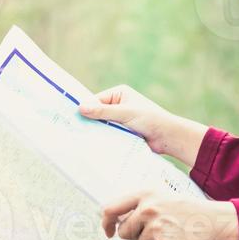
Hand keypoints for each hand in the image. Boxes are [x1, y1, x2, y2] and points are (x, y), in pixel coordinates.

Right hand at [77, 85, 206, 167]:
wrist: (167, 137)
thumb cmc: (150, 119)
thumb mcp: (125, 113)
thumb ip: (103, 112)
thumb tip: (80, 108)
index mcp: (119, 94)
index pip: (96, 100)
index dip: (85, 109)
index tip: (71, 118)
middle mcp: (118, 104)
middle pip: (97, 113)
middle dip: (88, 121)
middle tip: (71, 131)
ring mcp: (120, 119)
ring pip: (101, 125)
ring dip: (95, 131)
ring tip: (80, 140)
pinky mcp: (122, 132)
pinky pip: (108, 134)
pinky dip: (102, 138)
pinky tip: (93, 146)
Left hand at [100, 192, 238, 239]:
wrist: (215, 222)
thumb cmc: (188, 211)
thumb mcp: (162, 196)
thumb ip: (140, 204)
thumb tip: (114, 219)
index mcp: (145, 193)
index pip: (111, 208)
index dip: (106, 222)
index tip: (109, 231)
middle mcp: (148, 208)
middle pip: (124, 231)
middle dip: (136, 235)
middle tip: (158, 230)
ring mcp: (156, 227)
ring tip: (170, 234)